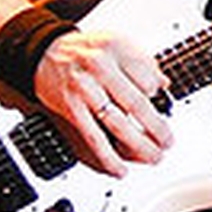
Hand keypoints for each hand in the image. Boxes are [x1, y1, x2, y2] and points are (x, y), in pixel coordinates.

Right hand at [32, 29, 172, 176]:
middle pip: (137, 103)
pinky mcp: (71, 108)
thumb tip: (163, 84)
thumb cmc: (84, 50)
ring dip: (140, 144)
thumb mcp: (116, 43)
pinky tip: (120, 168)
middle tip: (169, 141)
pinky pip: (93, 136)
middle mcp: (101, 68)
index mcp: (117, 49)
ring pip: (118, 123)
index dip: (160, 96)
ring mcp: (85, 89)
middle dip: (157, 127)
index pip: (149, 77)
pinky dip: (108, 156)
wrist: (43, 52)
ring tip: (154, 156)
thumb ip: (141, 62)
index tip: (166, 108)